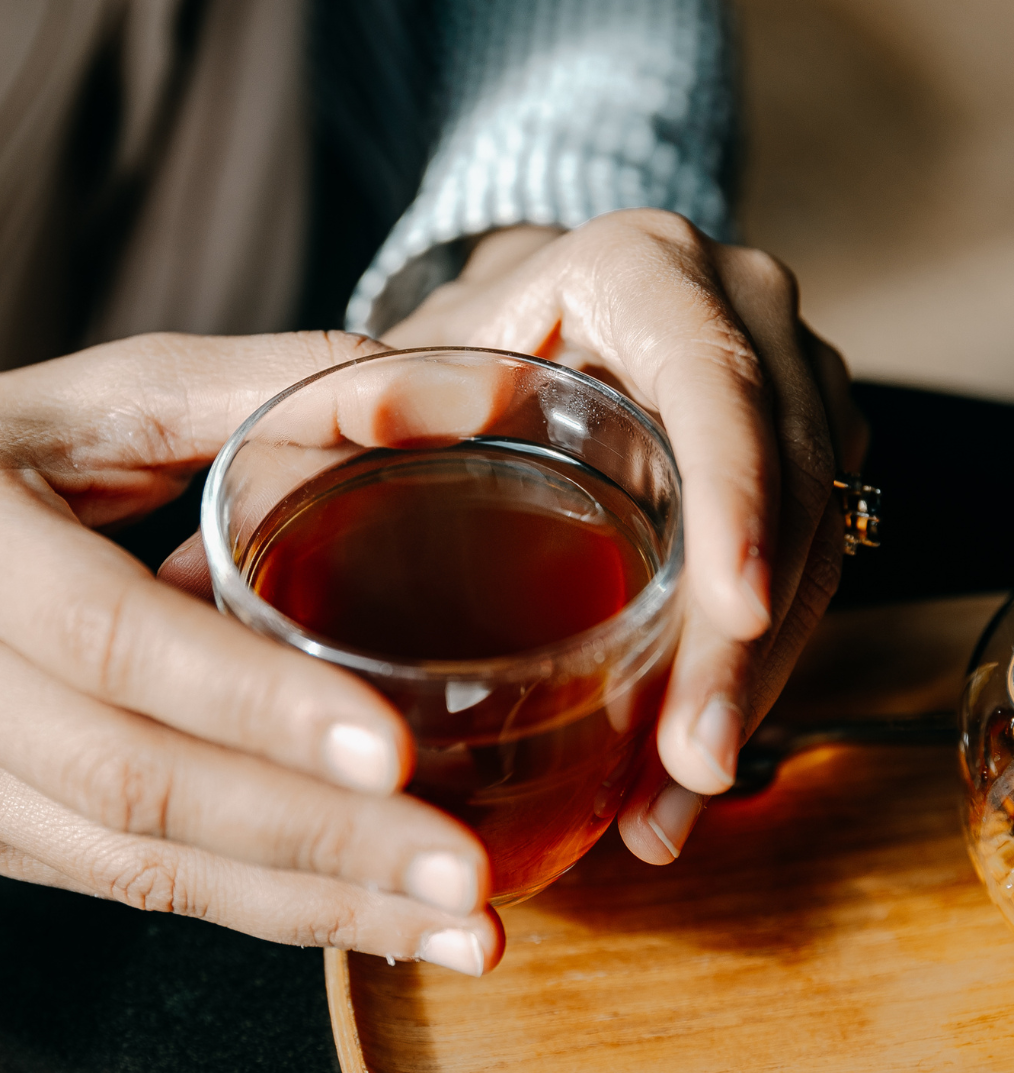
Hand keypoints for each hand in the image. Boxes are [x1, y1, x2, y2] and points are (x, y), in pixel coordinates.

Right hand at [0, 334, 500, 974]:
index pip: (112, 639)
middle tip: (463, 874)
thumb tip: (461, 402)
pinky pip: (127, 885)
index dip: (252, 701)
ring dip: (307, 905)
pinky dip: (258, 908)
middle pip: (134, 781)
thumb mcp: (130, 386)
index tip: (393, 751)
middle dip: (313, 838)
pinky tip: (366, 914)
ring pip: (137, 865)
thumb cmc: (16, 447)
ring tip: (452, 929)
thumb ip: (289, 384)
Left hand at [386, 212, 866, 861]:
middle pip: (786, 486)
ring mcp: (789, 385)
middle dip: (742, 644)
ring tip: (673, 803)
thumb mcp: (403, 361)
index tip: (731, 614)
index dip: (736, 498)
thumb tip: (260, 514)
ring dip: (750, 685)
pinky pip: (805, 571)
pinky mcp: (801, 457)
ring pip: (813, 546)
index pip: (717, 382)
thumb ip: (343, 417)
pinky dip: (748, 673)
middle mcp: (743, 313)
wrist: (539, 318)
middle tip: (689, 767)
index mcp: (648, 270)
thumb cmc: (458, 340)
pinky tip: (684, 767)